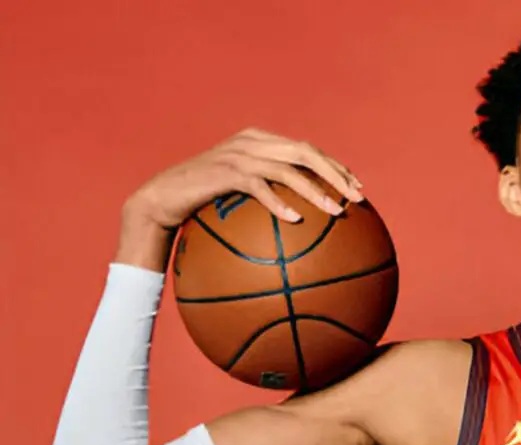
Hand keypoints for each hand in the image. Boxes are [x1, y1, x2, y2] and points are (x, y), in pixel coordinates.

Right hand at [116, 127, 363, 270]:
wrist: (161, 200)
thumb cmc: (203, 206)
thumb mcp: (240, 197)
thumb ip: (269, 197)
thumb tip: (306, 227)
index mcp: (260, 141)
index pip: (308, 149)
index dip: (336, 167)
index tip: (358, 189)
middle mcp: (252, 141)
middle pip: (306, 151)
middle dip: (337, 174)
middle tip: (358, 199)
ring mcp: (237, 154)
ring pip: (288, 167)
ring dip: (316, 190)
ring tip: (335, 212)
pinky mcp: (223, 172)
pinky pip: (259, 186)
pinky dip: (278, 202)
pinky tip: (295, 220)